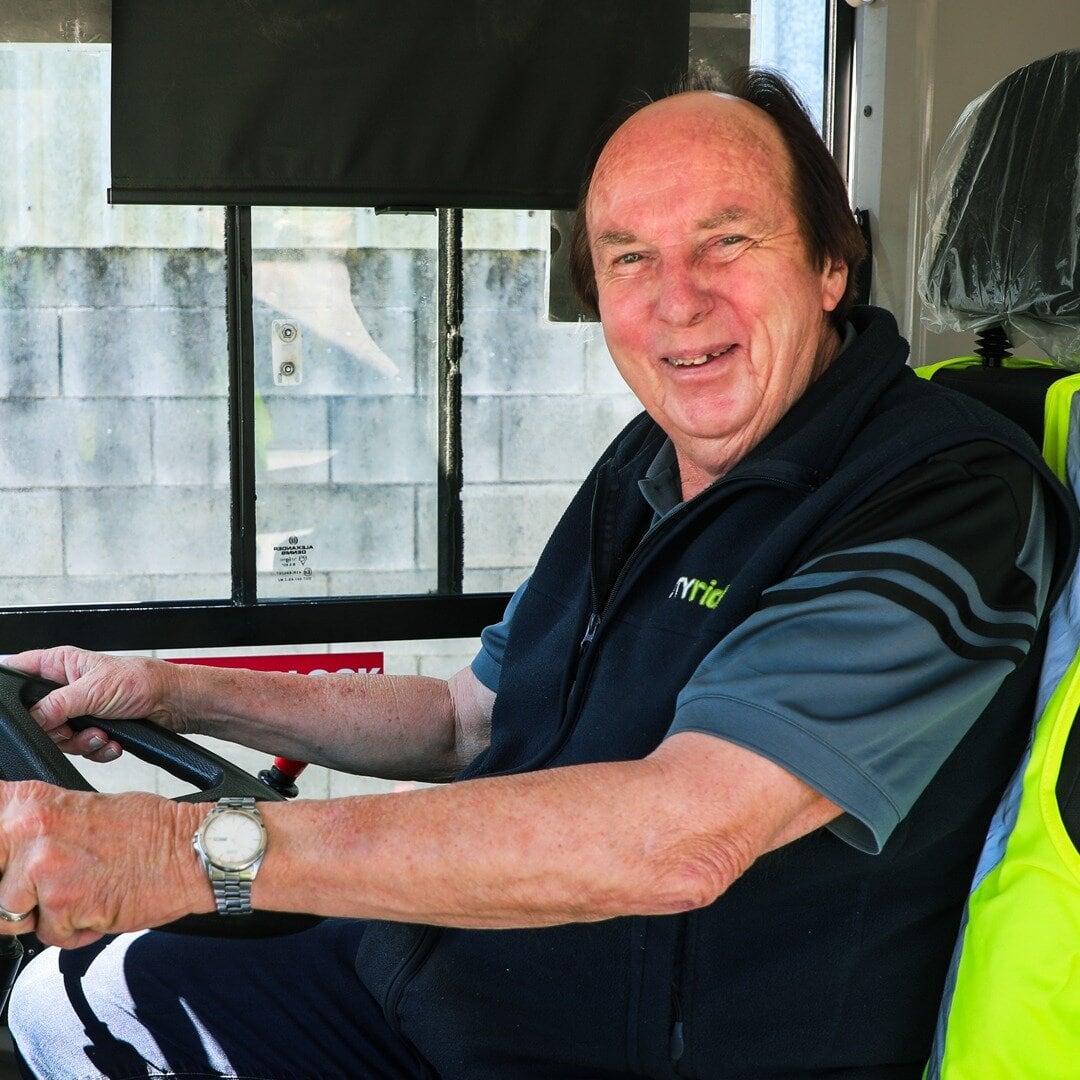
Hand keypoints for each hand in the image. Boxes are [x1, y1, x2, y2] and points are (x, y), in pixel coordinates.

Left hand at [0, 781, 207, 948]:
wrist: (190, 850)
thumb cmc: (148, 830)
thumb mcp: (80, 808)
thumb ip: (35, 827)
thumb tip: (6, 853)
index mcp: (30, 803)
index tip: (10, 867)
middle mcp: (30, 830)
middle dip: (13, 896)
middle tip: (49, 886)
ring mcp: (44, 868)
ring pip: (10, 917)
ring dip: (45, 916)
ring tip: (82, 894)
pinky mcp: (63, 904)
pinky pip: (48, 936)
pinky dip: (74, 931)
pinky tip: (99, 905)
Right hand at [4, 647, 184, 763]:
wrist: (172, 703)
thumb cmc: (142, 681)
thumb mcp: (93, 690)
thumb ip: (56, 705)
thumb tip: (31, 717)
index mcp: (60, 664)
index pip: (19, 671)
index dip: (16, 692)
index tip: (30, 710)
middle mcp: (66, 687)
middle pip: (36, 717)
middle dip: (58, 728)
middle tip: (74, 726)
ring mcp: (79, 709)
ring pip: (58, 737)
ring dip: (81, 741)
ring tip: (100, 732)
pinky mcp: (92, 727)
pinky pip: (80, 748)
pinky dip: (96, 748)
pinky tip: (110, 740)